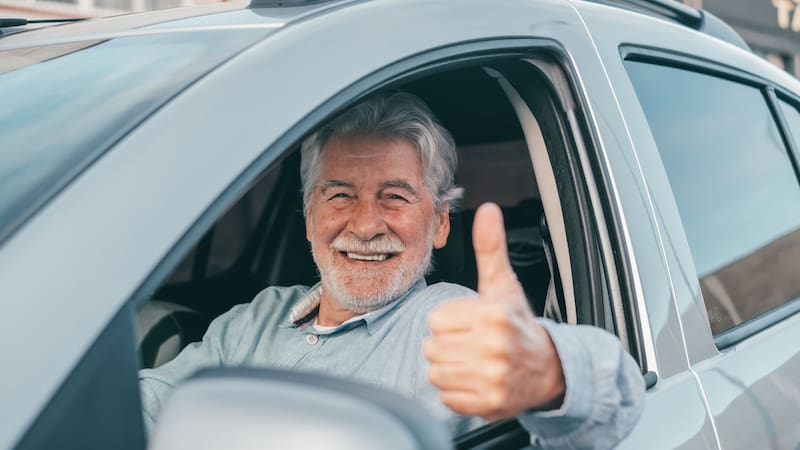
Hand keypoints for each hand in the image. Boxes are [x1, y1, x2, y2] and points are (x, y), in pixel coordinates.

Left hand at [424, 202, 565, 420]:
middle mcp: (494, 348)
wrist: (548, 369)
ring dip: (449, 368)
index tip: (469, 322)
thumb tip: (487, 209)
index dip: (449, 321)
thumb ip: (490, 247)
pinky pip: (447, 397)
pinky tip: (476, 380)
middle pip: (432, 347)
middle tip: (471, 343)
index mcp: (493, 315)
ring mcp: (492, 379)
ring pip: (436, 372)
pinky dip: (456, 391)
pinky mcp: (488, 403)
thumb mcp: (503, 284)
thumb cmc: (517, 323)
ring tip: (472, 361)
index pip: (436, 320)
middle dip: (447, 344)